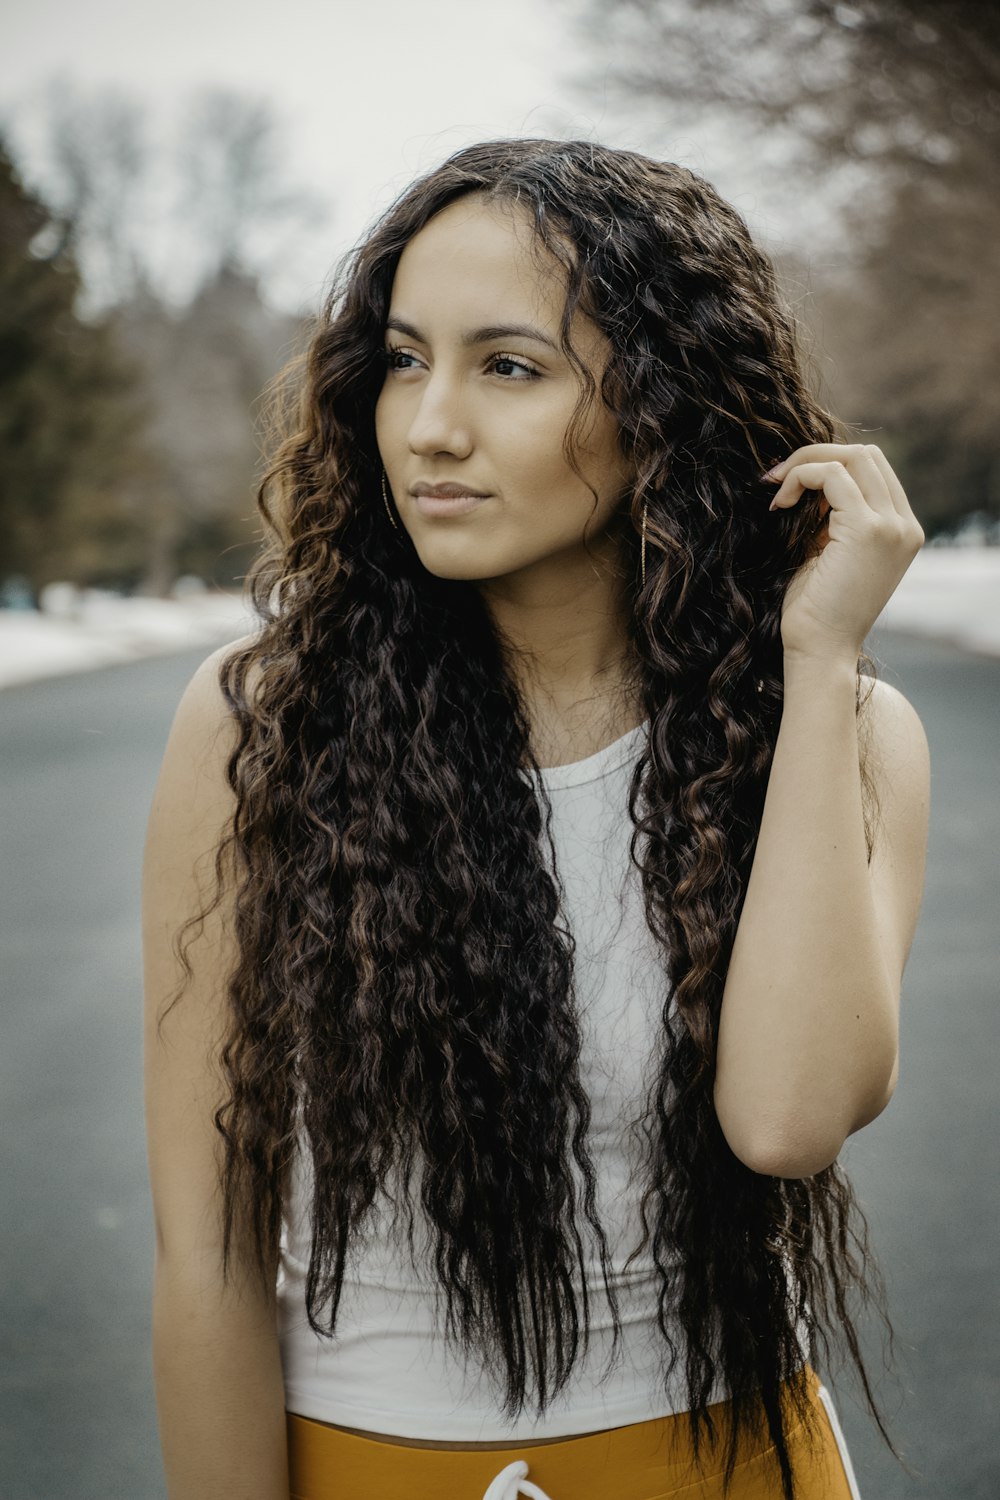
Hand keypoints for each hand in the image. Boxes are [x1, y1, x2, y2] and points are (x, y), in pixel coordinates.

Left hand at [764, 443, 924, 663]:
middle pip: (866, 456)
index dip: (827, 466)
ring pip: (852, 458)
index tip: (787, 485)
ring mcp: (892, 526)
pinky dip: (801, 477)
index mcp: (901, 530)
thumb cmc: (814, 610)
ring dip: (805, 464)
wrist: (820, 650)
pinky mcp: (869, 530)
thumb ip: (829, 516)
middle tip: (775, 479)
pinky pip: (833, 475)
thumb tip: (805, 477)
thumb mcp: (827, 552)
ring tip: (776, 491)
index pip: (872, 470)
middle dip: (816, 457)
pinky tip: (780, 503)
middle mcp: (905, 525)